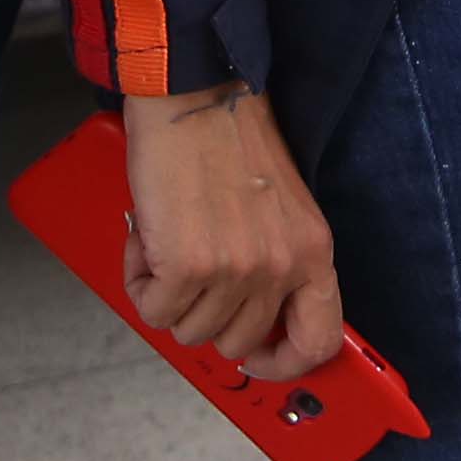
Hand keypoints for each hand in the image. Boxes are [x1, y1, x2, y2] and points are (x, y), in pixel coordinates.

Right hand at [121, 85, 341, 375]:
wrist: (192, 97)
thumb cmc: (229, 142)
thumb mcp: (281, 209)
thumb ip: (278, 263)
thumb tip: (251, 318)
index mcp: (313, 252)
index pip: (319, 341)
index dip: (285, 363)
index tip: (257, 359)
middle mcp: (280, 267)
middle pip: (236, 342)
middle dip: (205, 313)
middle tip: (190, 269)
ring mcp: (234, 270)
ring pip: (189, 331)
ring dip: (168, 294)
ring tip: (169, 242)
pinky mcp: (186, 266)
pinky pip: (154, 311)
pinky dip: (141, 282)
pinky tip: (147, 241)